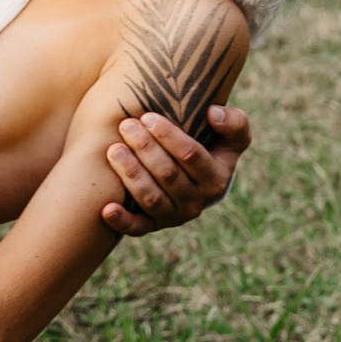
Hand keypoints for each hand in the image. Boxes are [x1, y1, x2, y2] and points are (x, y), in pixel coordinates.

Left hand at [101, 100, 249, 235]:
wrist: (197, 183)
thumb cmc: (211, 150)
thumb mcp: (232, 137)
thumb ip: (234, 122)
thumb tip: (213, 114)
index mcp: (215, 179)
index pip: (191, 155)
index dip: (169, 136)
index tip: (148, 116)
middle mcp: (196, 203)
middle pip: (168, 175)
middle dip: (145, 148)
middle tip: (126, 125)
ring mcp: (173, 217)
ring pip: (151, 198)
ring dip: (131, 175)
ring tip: (113, 150)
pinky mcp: (153, 226)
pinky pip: (137, 227)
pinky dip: (122, 221)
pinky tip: (106, 209)